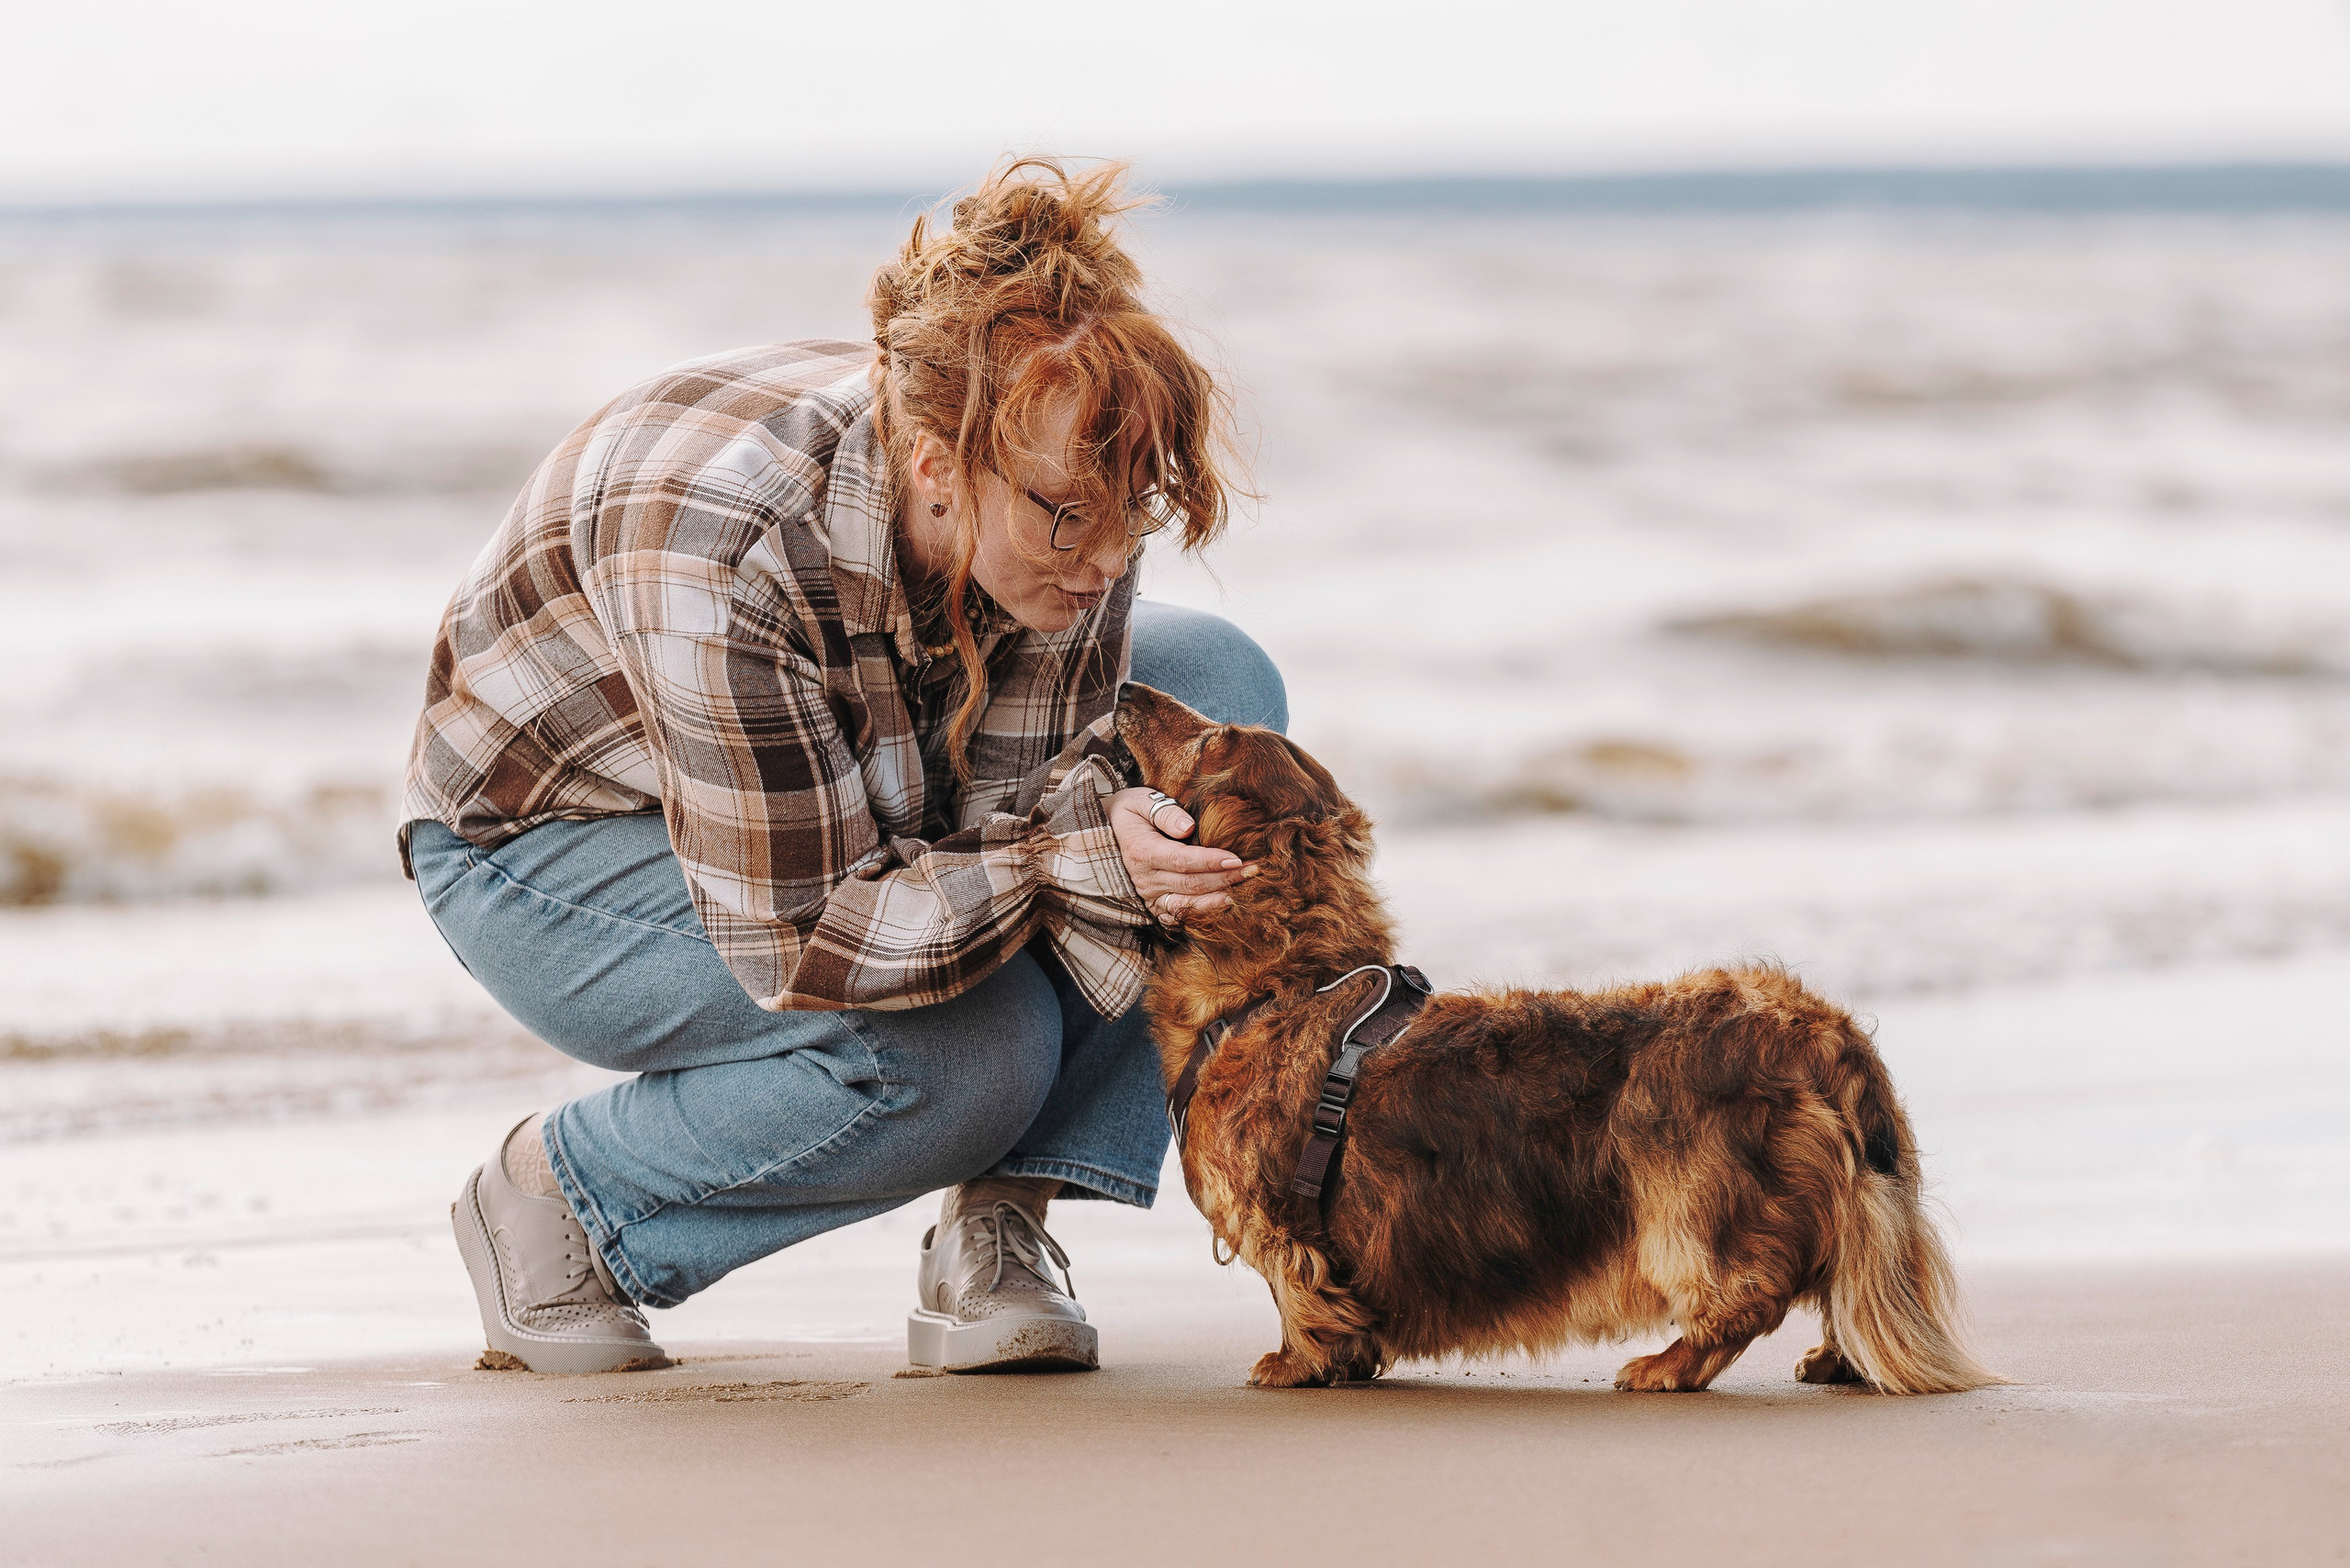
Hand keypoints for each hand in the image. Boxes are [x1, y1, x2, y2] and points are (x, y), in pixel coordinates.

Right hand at [1107, 787, 1255, 924]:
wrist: (1104, 833)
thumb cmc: (1129, 813)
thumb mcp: (1140, 801)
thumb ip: (1165, 812)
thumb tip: (1188, 828)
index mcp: (1142, 852)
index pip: (1182, 861)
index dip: (1211, 862)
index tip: (1236, 859)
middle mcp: (1145, 879)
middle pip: (1191, 884)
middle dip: (1225, 879)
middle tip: (1254, 870)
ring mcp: (1149, 895)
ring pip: (1187, 904)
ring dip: (1218, 899)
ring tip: (1245, 890)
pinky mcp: (1154, 904)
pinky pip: (1180, 914)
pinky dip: (1202, 913)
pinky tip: (1224, 904)